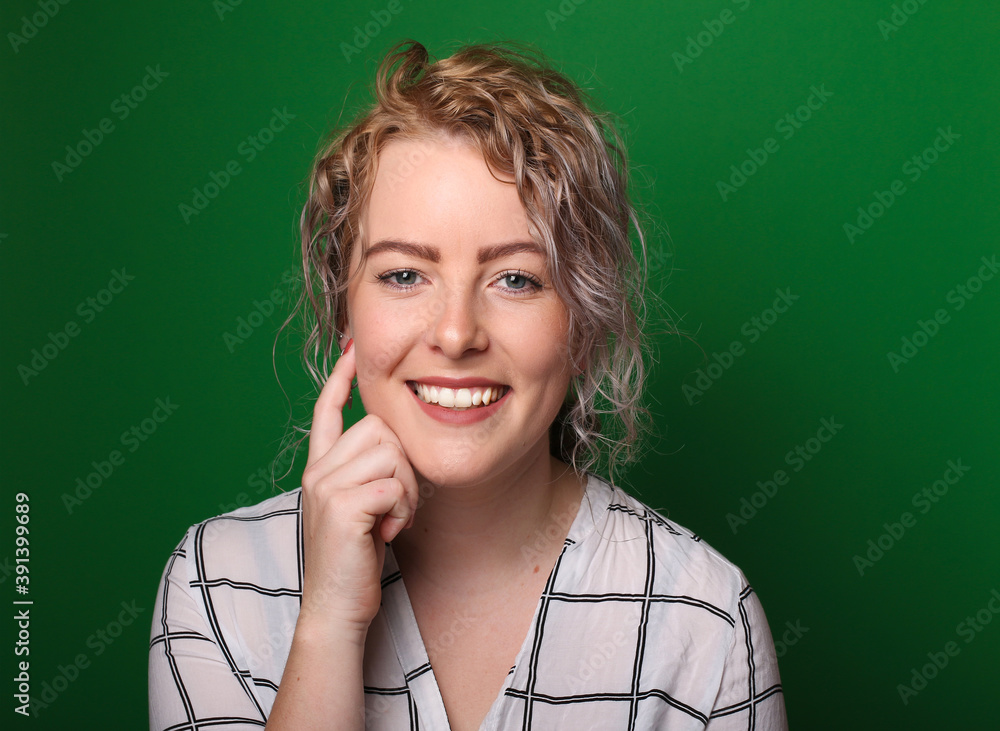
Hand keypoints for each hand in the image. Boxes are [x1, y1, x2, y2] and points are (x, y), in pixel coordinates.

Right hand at [299, 341, 418, 635]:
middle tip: (399, 505)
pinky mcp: (342, 505)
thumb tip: (396, 444)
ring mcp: (325, 486)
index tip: (351, 350)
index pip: (326, 410)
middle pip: (379, 428)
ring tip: (394, 520)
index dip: (340, 378)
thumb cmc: (356, 560)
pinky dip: (403, 510)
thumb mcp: (361, 508)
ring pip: (391, 453)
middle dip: (404, 464)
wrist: (337, 607)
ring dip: (408, 489)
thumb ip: (368, 475)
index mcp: (320, 468)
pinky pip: (394, 485)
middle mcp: (317, 470)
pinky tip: (389, 532)